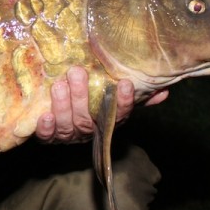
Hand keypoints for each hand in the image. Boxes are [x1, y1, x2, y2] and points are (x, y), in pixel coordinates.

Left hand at [35, 66, 168, 142]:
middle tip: (77, 72)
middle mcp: (89, 131)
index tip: (123, 83)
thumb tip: (164, 91)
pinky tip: (45, 115)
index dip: (123, 102)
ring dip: (63, 106)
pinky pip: (47, 136)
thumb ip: (137, 95)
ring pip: (67, 125)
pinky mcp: (48, 137)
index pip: (119, 115)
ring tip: (59, 85)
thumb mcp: (112, 97)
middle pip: (88, 119)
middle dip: (82, 96)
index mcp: (107, 122)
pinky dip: (46, 127)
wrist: (58, 121)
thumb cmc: (90, 103)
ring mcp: (68, 135)